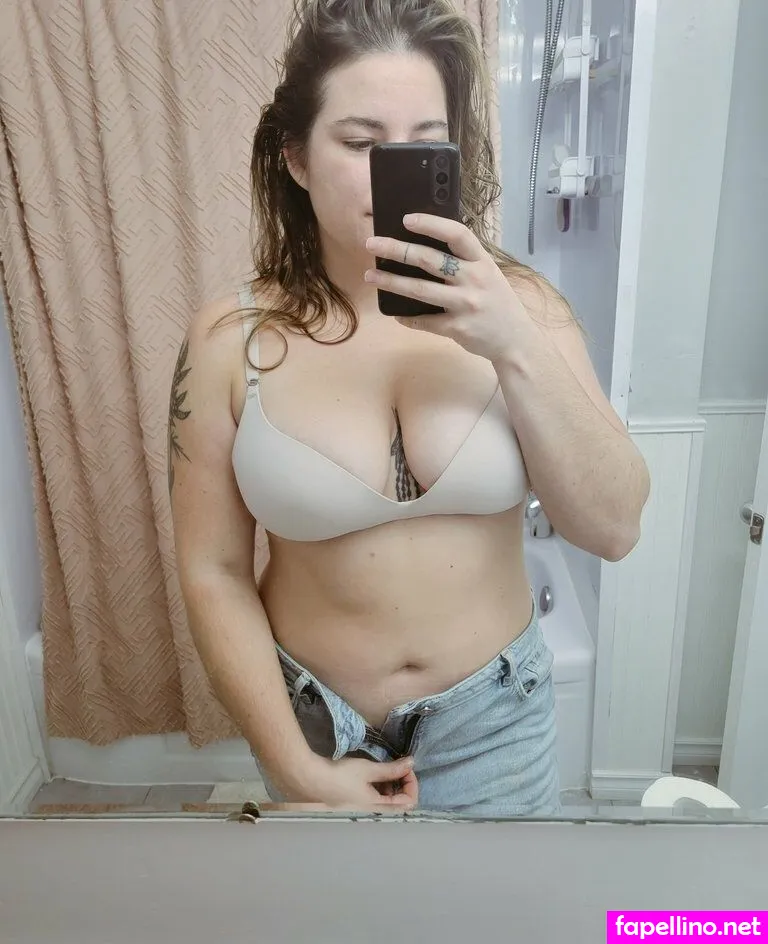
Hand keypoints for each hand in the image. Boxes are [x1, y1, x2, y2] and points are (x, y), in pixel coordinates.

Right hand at [283, 754, 418, 811]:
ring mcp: (362, 808)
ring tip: (385, 767)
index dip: (411, 783)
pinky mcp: (354, 802)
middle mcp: (372, 811)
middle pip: (399, 803)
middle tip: (398, 766)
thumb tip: (411, 762)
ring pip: (386, 800)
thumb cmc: (340, 776)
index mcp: (377, 806)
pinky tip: (372, 774)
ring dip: (391, 784)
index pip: (408, 801)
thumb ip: (391, 769)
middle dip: (402, 783)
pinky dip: (379, 786)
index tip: (406, 766)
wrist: (312, 780)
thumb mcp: (368, 769)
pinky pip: (375, 797)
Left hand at [365, 214, 536, 362]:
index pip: (457, 234)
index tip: (407, 219)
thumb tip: (426, 246)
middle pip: (429, 259)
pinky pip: (424, 321)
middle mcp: (474, 280)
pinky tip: (393, 312)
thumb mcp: (489, 275)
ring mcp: (465, 305)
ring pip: (420, 290)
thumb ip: (465, 262)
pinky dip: (406, 316)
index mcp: (483, 262)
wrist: (515, 341)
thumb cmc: (498, 303)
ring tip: (370, 275)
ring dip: (391, 281)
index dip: (431, 224)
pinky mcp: (456, 328)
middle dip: (396, 250)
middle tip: (372, 244)